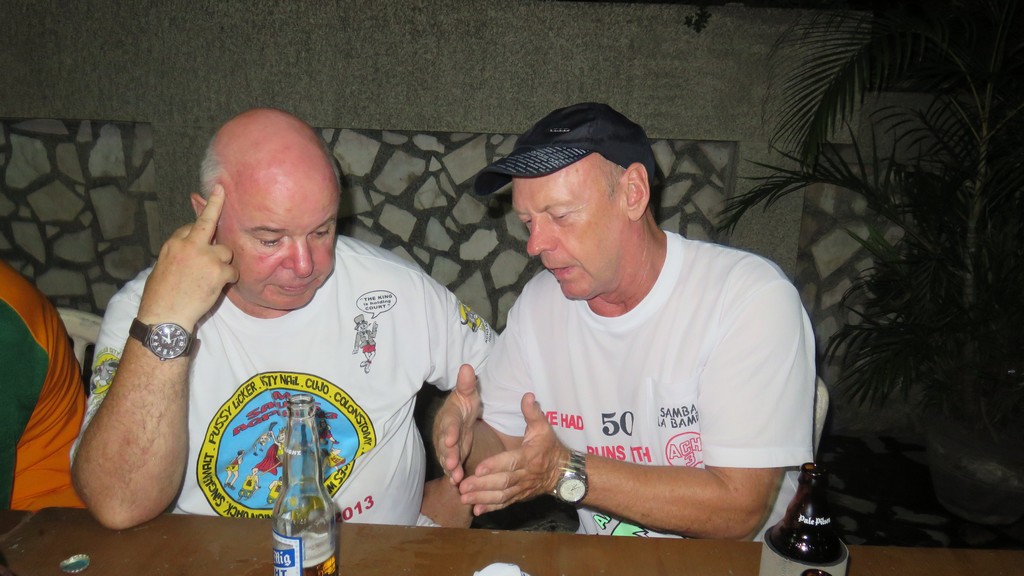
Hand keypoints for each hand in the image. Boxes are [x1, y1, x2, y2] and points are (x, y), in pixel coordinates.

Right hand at [138, 186, 236, 327]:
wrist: (164, 316)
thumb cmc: (161, 297)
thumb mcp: (163, 267)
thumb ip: (179, 253)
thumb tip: (188, 246)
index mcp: (172, 244)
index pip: (191, 227)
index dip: (200, 230)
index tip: (206, 211)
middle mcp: (188, 245)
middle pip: (207, 221)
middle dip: (215, 204)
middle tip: (221, 190)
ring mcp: (205, 256)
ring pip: (225, 251)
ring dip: (223, 263)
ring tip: (210, 279)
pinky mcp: (218, 270)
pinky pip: (232, 270)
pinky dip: (229, 279)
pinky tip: (217, 287)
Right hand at [433, 365, 481, 484]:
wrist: (461, 415)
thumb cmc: (464, 403)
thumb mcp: (468, 393)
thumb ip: (467, 384)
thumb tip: (467, 366)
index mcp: (450, 416)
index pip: (449, 423)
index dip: (449, 431)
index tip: (452, 438)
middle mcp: (445, 432)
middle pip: (445, 444)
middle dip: (448, 454)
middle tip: (452, 464)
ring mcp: (447, 445)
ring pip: (447, 457)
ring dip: (451, 468)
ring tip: (456, 478)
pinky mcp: (452, 455)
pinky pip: (452, 466)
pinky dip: (454, 474)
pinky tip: (457, 483)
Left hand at [459, 393, 567, 515]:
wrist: (563, 472)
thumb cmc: (549, 447)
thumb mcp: (544, 427)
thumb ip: (532, 413)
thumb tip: (527, 395)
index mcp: (530, 456)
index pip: (511, 462)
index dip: (495, 465)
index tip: (478, 468)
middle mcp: (526, 475)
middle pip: (503, 481)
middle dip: (482, 485)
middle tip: (463, 486)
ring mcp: (522, 488)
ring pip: (501, 495)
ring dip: (482, 498)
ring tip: (463, 498)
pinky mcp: (519, 497)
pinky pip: (504, 503)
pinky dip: (490, 508)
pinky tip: (475, 510)